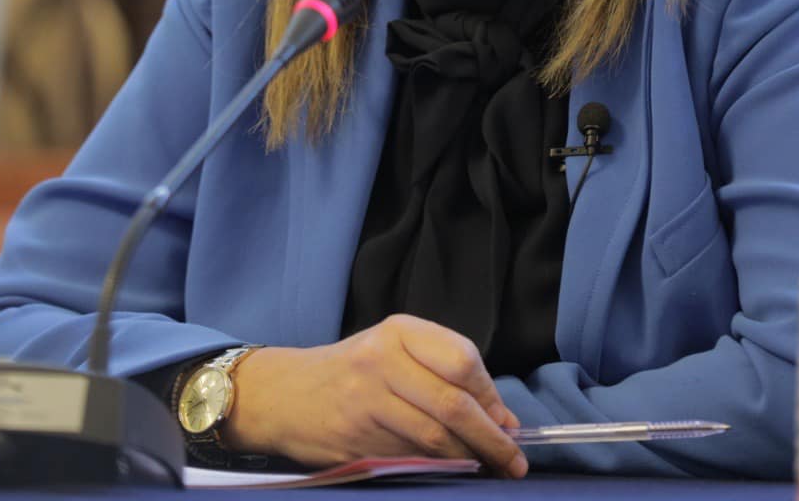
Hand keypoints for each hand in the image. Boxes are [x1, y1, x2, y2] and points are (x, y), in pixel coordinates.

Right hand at [223, 315, 525, 477]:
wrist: (285, 394)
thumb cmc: (352, 372)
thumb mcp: (395, 352)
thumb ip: (445, 375)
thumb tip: (502, 419)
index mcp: (398, 332)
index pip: (463, 361)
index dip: (492, 398)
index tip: (508, 422)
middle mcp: (381, 361)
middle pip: (453, 404)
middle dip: (492, 439)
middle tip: (513, 460)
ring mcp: (365, 401)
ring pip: (435, 437)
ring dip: (469, 458)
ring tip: (487, 467)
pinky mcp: (355, 438)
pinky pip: (411, 457)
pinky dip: (438, 467)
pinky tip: (450, 468)